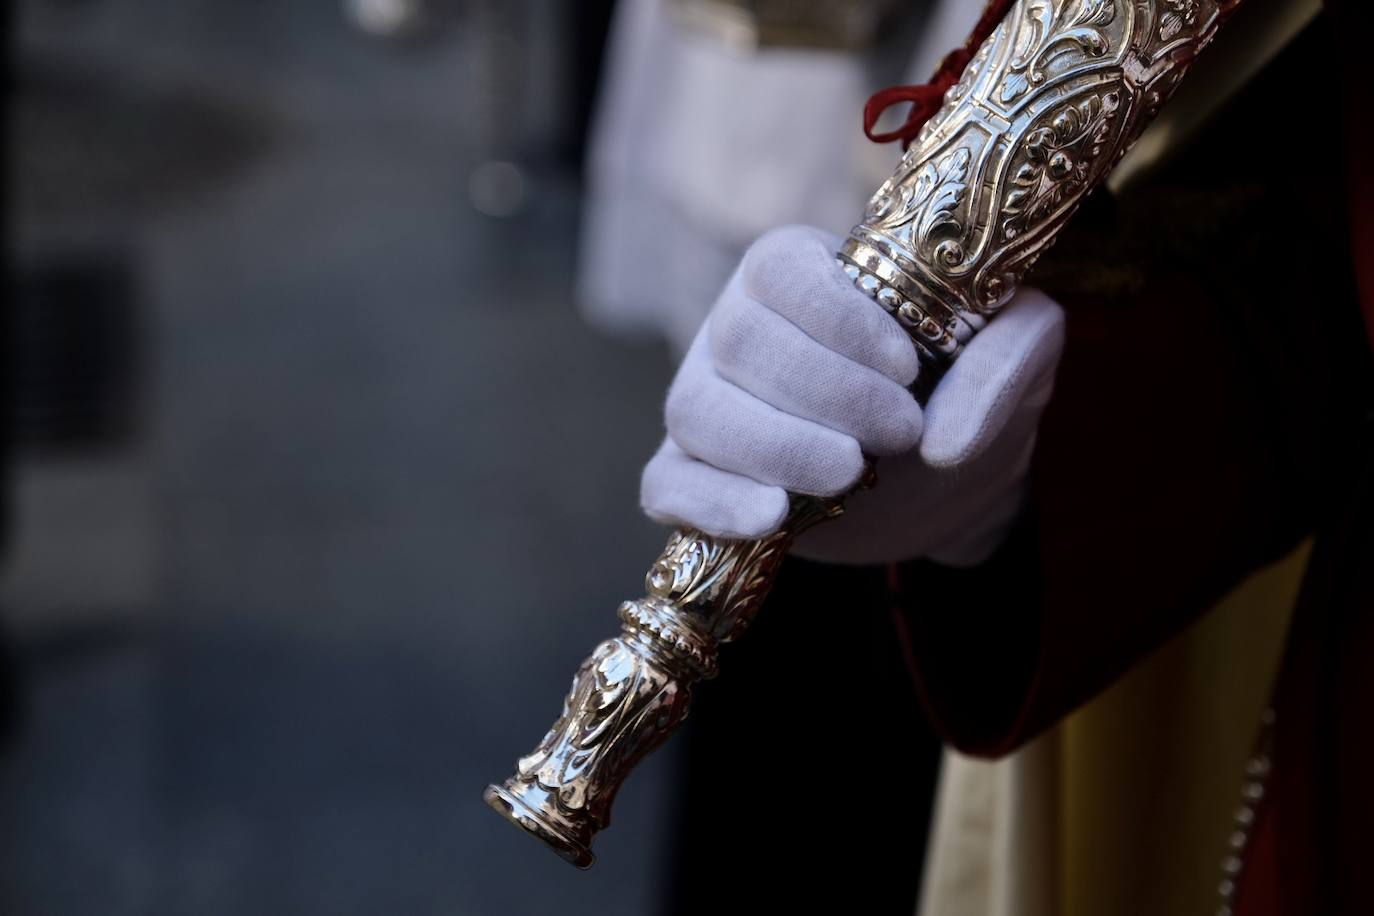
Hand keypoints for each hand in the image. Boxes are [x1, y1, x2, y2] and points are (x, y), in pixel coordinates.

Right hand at [640, 224, 1064, 565]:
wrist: (944, 485)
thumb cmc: (968, 392)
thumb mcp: (1022, 355)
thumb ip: (1011, 358)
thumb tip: (943, 439)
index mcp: (805, 275)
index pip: (781, 269)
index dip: (836, 317)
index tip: (906, 368)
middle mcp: (739, 328)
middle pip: (739, 339)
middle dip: (823, 391)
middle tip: (900, 432)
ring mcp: (707, 402)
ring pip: (697, 409)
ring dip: (775, 447)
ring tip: (847, 477)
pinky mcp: (694, 474)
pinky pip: (667, 482)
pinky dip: (712, 502)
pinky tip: (771, 518)